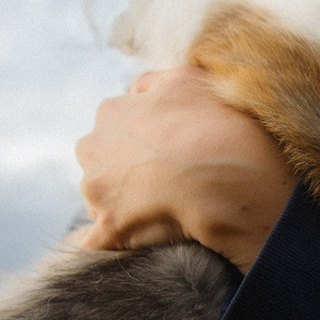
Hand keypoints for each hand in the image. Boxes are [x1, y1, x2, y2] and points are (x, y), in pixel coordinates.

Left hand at [75, 67, 295, 272]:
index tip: (169, 150)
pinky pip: (98, 239)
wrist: (227, 179)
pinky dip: (113, 239)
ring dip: (125, 202)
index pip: (117, 126)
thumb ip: (155, 81)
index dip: (144, 139)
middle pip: (103, 161)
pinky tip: (136, 239)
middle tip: (165, 179)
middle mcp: (92, 148)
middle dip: (125, 169)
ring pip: (103, 197)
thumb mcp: (188, 79)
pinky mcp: (107, 229)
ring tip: (164, 209)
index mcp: (111, 113)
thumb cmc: (214, 126)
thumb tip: (139, 90)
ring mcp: (96, 191)